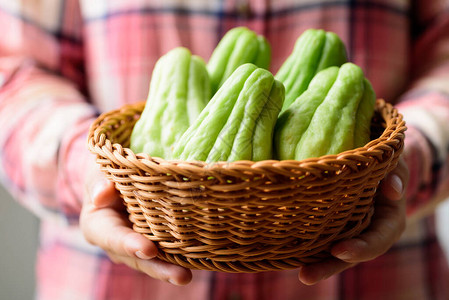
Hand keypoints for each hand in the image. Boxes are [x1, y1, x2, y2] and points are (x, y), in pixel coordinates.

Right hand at [80, 163, 191, 285]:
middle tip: (180, 276)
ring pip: (154, 260)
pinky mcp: (155, 242)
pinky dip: (182, 257)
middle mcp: (117, 243)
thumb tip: (102, 194)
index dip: (130, 244)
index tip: (148, 250)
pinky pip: (167, 252)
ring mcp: (136, 246)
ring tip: (187, 276)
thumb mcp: (98, 173)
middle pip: (137, 258)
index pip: (113, 237)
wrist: (116, 180)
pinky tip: (199, 261)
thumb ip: (98, 182)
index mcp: (98, 226)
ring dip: (171, 268)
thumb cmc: (107, 174)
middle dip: (159, 268)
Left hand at [298, 156, 408, 284]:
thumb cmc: (384, 162)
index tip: (338, 251)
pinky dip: (306, 249)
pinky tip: (285, 254)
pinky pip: (321, 240)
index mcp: (389, 221)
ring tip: (300, 275)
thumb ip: (396, 174)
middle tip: (306, 275)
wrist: (372, 164)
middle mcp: (369, 232)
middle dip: (330, 266)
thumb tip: (393, 190)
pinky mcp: (332, 227)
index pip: (378, 239)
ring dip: (317, 265)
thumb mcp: (394, 164)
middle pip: (350, 255)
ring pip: (333, 254)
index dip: (360, 248)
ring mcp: (349, 232)